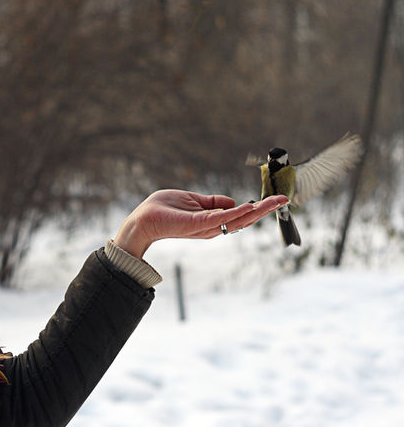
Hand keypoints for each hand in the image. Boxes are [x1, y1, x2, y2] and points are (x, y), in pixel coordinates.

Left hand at [114, 189, 288, 257]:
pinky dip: (236, 212)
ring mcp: (205, 227)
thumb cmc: (163, 209)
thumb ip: (213, 202)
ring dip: (257, 210)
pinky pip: (220, 218)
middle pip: (244, 219)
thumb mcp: (193, 201)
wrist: (142, 219)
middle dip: (264, 209)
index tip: (276, 199)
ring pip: (237, 219)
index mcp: (212, 221)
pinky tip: (249, 206)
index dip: (258, 208)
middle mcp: (212, 227)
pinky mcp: (196, 224)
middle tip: (284, 199)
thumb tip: (232, 202)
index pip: (240, 215)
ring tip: (276, 201)